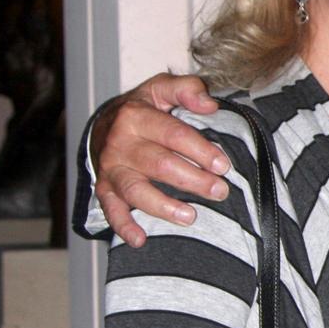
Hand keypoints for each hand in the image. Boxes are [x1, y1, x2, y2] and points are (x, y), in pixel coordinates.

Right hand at [91, 73, 225, 246]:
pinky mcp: (104, 188)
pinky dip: (123, 226)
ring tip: (190, 217)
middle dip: (193, 180)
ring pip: (135, 190)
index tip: (224, 165)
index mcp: (136, 116)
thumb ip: (187, 89)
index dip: (201, 150)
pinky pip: (111, 209)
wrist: (103, 123)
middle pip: (160, 165)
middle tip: (220, 191)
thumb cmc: (143, 107)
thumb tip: (210, 105)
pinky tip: (140, 239)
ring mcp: (110, 169)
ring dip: (163, 206)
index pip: (174, 135)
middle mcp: (120, 144)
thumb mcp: (162, 88)